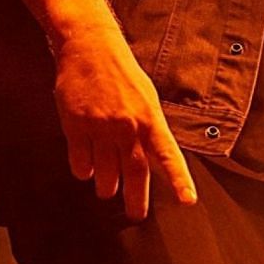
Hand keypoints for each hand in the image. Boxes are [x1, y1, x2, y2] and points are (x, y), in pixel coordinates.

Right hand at [52, 29, 197, 219]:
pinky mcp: (76, 126)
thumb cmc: (120, 73)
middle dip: (136, 201)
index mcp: (150, 119)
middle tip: (136, 215)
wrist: (89, 48)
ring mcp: (101, 127)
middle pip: (135, 174)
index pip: (169, 155)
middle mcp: (127, 126)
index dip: (178, 180)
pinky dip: (84, 171)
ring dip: (106, 186)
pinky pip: (81, 163)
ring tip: (106, 188)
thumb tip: (154, 160)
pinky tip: (86, 168)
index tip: (187, 201)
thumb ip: (149, 129)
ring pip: (105, 175)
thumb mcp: (146, 98)